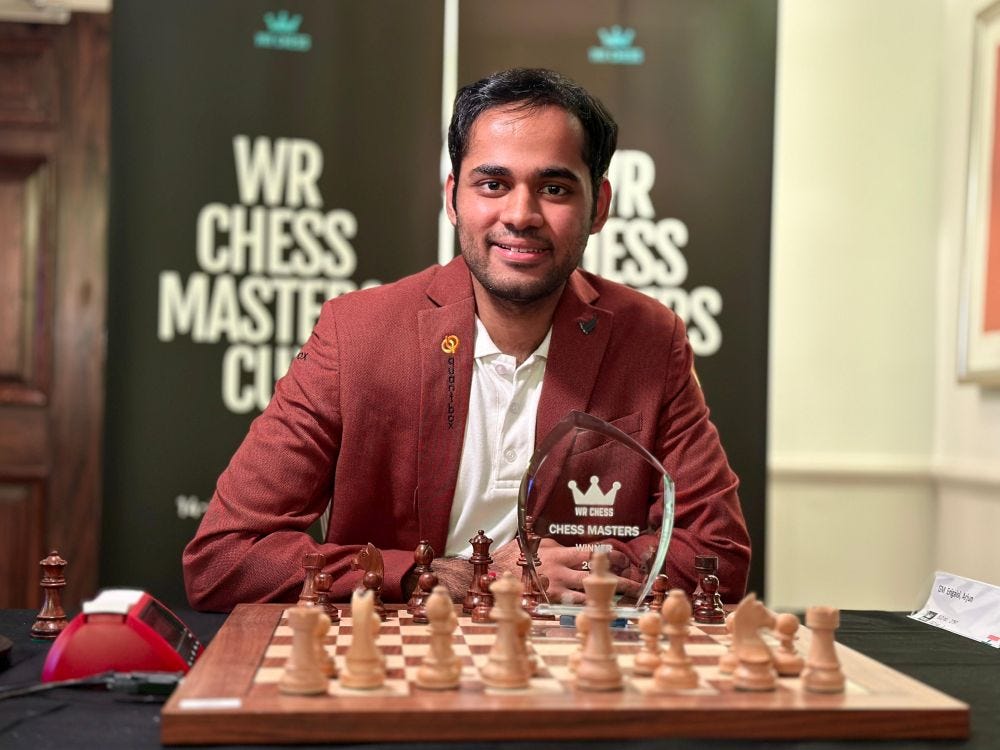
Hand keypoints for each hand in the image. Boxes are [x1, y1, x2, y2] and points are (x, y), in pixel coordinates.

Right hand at [491, 538, 642, 604]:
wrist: (496, 571)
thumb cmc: (519, 554)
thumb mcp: (541, 544)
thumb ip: (562, 547)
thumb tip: (581, 550)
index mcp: (560, 554)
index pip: (592, 553)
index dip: (611, 556)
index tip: (626, 559)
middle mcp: (560, 572)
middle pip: (595, 576)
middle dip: (620, 580)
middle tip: (639, 585)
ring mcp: (555, 589)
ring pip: (588, 595)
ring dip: (608, 598)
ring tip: (628, 601)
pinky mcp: (549, 603)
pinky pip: (571, 607)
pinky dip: (587, 609)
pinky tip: (601, 612)